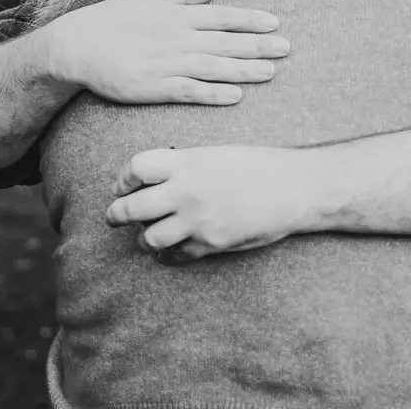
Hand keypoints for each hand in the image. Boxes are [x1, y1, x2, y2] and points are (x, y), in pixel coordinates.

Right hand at [45, 0, 288, 105]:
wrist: (76, 46)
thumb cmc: (114, 19)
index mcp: (176, 15)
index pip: (221, 16)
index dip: (249, 20)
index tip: (275, 23)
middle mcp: (175, 37)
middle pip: (224, 42)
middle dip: (258, 45)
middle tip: (287, 48)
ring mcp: (165, 63)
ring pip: (213, 67)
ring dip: (244, 70)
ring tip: (270, 72)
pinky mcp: (153, 87)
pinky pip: (189, 91)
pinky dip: (213, 93)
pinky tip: (235, 95)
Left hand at [104, 146, 317, 261]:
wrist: (296, 188)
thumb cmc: (262, 165)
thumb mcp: (219, 153)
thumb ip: (188, 165)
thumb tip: (161, 177)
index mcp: (188, 162)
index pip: (136, 168)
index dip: (123, 178)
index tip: (123, 185)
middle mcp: (186, 192)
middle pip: (131, 208)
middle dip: (117, 214)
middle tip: (114, 217)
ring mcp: (197, 221)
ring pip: (148, 238)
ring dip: (142, 238)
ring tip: (145, 237)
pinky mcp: (211, 244)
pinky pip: (176, 256)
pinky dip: (168, 256)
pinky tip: (170, 251)